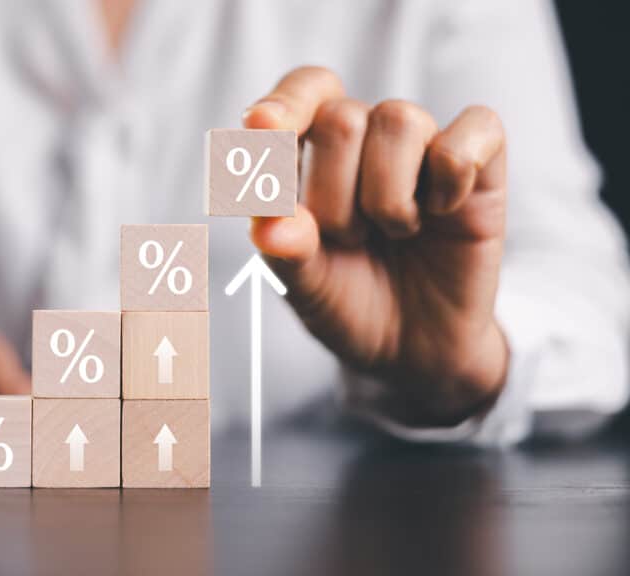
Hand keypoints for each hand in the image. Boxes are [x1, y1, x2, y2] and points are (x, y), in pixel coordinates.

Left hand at [245, 67, 508, 425]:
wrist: (412, 349)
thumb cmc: (349, 301)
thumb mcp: (305, 286)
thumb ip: (284, 251)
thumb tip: (268, 226)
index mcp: (313, 152)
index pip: (302, 91)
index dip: (285, 103)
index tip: (262, 126)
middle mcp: (367, 137)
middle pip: (341, 119)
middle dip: (335, 196)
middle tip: (351, 238)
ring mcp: (425, 145)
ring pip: (399, 119)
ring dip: (388, 196)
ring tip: (395, 232)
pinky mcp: (482, 163)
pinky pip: (474, 129)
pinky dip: (452, 173)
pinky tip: (443, 212)